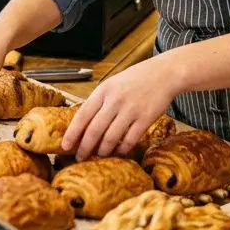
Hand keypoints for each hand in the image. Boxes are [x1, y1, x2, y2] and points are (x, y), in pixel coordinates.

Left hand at [62, 58, 179, 159]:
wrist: (164, 73)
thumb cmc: (137, 78)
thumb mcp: (113, 83)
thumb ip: (100, 100)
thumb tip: (84, 122)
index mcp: (103, 90)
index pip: (82, 115)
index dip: (72, 133)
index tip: (65, 145)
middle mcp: (115, 100)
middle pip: (94, 130)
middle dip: (85, 147)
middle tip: (80, 157)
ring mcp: (130, 110)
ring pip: (110, 138)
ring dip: (103, 150)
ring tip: (99, 155)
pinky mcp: (145, 118)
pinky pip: (129, 139)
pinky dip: (122, 149)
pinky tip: (119, 151)